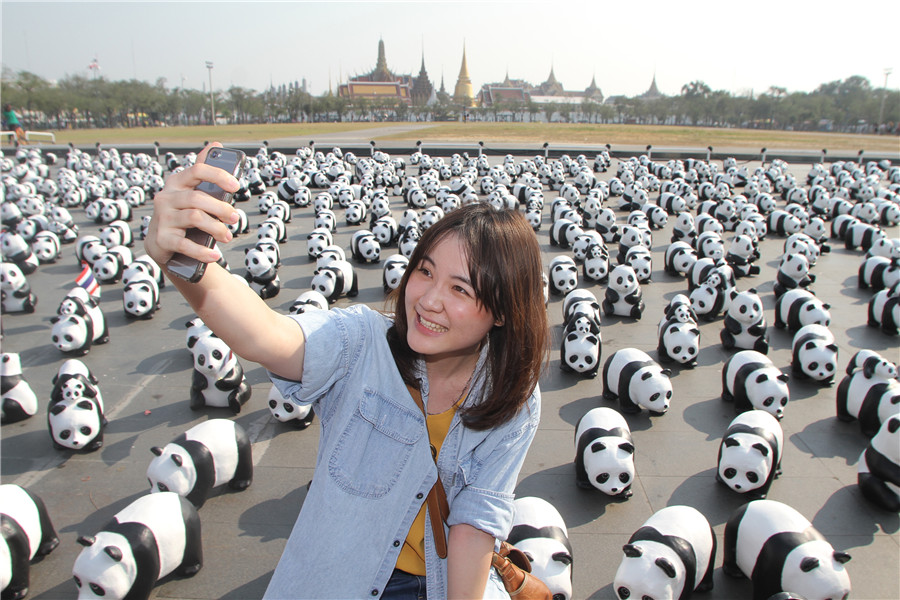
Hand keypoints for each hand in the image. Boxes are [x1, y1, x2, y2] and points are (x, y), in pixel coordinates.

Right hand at [144, 143, 239, 268]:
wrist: (163, 245)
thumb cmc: (184, 216)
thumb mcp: (192, 193)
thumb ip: (203, 173)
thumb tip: (215, 144)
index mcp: (176, 183)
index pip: (196, 170)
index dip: (217, 176)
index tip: (236, 186)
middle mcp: (166, 198)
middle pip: (198, 198)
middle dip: (221, 209)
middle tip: (235, 218)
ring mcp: (162, 218)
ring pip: (194, 218)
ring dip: (216, 228)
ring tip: (226, 236)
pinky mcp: (162, 239)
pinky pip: (185, 244)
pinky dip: (203, 251)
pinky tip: (214, 255)